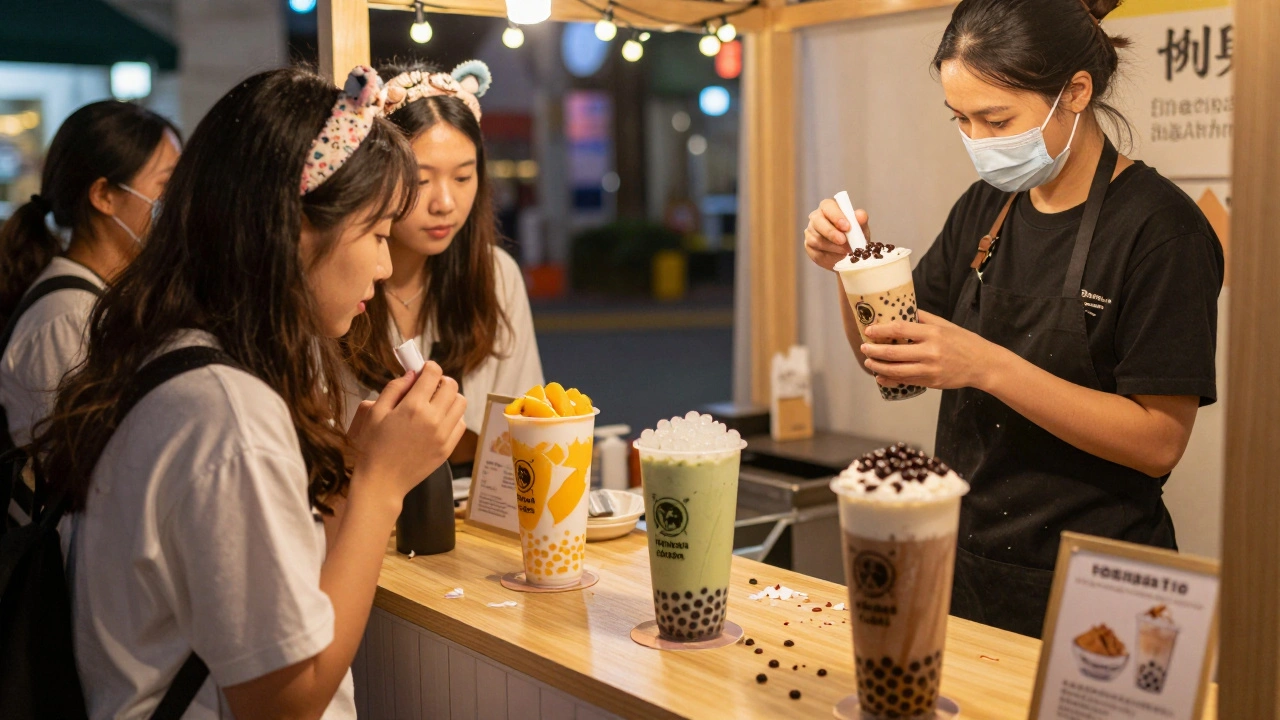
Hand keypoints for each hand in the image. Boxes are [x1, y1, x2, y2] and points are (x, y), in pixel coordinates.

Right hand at [348, 361, 467, 498]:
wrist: (382, 481)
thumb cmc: (373, 446)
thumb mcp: (376, 413)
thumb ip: (394, 389)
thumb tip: (412, 374)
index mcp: (413, 407)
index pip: (433, 373)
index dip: (429, 367)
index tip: (423, 370)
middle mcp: (433, 419)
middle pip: (451, 386)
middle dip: (441, 380)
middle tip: (429, 386)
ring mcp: (443, 435)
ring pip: (461, 403)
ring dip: (450, 398)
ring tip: (435, 403)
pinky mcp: (448, 448)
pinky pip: (461, 424)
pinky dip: (453, 417)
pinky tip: (439, 420)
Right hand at [804, 198, 870, 270]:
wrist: (850, 254)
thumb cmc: (855, 235)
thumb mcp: (861, 227)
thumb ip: (861, 220)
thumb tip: (860, 215)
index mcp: (829, 208)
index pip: (827, 206)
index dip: (836, 216)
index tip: (847, 227)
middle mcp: (816, 217)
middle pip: (817, 221)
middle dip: (831, 232)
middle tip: (843, 241)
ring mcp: (810, 232)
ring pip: (816, 239)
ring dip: (832, 247)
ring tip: (846, 251)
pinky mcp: (808, 246)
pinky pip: (815, 252)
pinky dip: (828, 256)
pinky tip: (838, 257)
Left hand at [861, 310, 1005, 390]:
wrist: (983, 364)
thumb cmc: (963, 341)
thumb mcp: (945, 325)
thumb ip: (923, 318)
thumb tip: (903, 310)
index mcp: (933, 333)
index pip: (900, 329)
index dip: (881, 330)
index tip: (869, 330)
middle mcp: (930, 352)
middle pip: (894, 352)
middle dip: (874, 350)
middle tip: (864, 347)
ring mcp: (930, 369)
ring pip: (897, 370)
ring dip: (879, 366)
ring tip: (869, 361)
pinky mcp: (931, 382)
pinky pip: (906, 381)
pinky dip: (890, 380)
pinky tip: (880, 377)